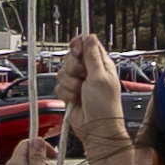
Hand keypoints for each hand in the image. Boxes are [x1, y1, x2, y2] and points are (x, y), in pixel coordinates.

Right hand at [65, 34, 126, 156]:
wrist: (96, 128)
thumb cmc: (105, 105)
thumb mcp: (100, 77)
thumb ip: (92, 56)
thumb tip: (91, 37)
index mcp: (101, 64)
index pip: (86, 45)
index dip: (78, 46)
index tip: (77, 52)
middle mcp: (89, 72)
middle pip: (70, 58)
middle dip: (73, 68)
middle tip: (82, 77)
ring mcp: (78, 83)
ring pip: (62, 73)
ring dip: (71, 85)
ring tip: (81, 93)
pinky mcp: (69, 94)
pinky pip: (59, 87)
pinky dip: (66, 95)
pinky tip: (76, 100)